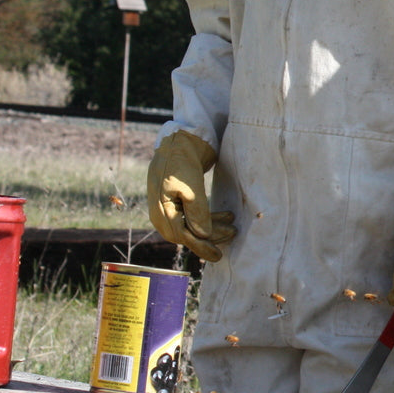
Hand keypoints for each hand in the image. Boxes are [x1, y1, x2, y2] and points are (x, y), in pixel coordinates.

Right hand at [147, 130, 235, 261]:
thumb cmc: (182, 160)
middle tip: (232, 234)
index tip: (218, 254)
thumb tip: (202, 236)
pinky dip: (209, 217)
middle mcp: (162, 210)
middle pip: (187, 233)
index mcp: (160, 209)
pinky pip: (193, 215)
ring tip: (233, 226)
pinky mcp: (179, 199)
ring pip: (191, 225)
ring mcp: (169, 205)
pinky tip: (226, 216)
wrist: (180, 138)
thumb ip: (197, 212)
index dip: (201, 246)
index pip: (182, 236)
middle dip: (209, 237)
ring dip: (212, 227)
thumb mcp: (191, 186)